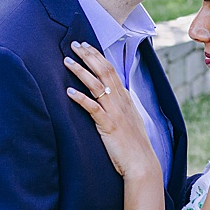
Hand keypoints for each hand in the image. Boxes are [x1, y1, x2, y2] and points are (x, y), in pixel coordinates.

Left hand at [64, 41, 157, 180]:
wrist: (142, 164)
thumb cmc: (133, 145)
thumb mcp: (129, 120)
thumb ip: (120, 106)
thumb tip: (112, 95)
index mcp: (125, 98)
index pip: (110, 69)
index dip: (97, 56)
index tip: (85, 45)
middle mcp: (121, 101)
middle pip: (104, 71)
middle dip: (88, 56)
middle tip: (74, 44)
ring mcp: (115, 113)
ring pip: (97, 85)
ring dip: (81, 71)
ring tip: (67, 61)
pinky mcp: (108, 126)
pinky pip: (93, 109)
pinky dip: (81, 99)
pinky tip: (69, 92)